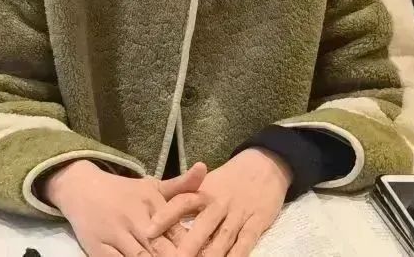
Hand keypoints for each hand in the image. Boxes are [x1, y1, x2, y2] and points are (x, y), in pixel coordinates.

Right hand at [43, 159, 207, 256]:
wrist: (81, 188)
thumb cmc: (124, 191)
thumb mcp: (152, 186)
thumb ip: (181, 185)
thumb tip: (204, 167)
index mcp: (151, 202)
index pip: (176, 231)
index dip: (191, 246)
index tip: (205, 252)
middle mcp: (134, 218)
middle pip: (160, 248)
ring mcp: (116, 235)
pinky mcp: (99, 249)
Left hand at [147, 148, 291, 256]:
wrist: (265, 165)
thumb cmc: (229, 179)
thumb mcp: (206, 183)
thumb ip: (185, 196)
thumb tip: (157, 209)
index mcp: (204, 191)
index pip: (182, 202)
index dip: (165, 216)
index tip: (148, 231)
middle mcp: (220, 203)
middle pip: (202, 225)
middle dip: (187, 245)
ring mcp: (238, 214)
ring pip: (222, 239)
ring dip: (210, 256)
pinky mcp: (256, 223)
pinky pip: (245, 243)